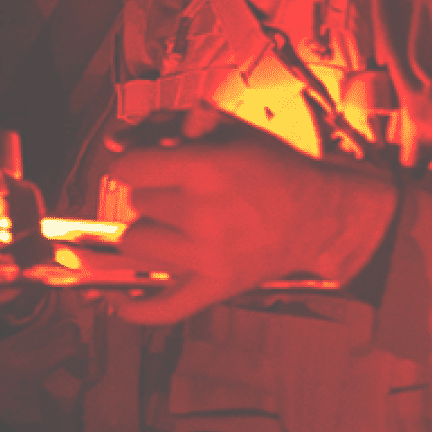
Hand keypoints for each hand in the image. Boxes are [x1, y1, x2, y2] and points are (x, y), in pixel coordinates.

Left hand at [107, 106, 395, 325]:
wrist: (318, 215)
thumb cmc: (266, 166)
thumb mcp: (222, 129)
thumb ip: (163, 124)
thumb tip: (112, 143)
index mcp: (206, 169)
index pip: (129, 168)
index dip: (135, 162)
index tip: (149, 163)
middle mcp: (204, 214)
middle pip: (136, 203)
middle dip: (154, 193)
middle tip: (188, 191)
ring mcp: (208, 257)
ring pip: (135, 243)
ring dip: (150, 232)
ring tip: (180, 224)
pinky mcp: (216, 289)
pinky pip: (161, 307)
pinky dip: (136, 307)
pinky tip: (118, 300)